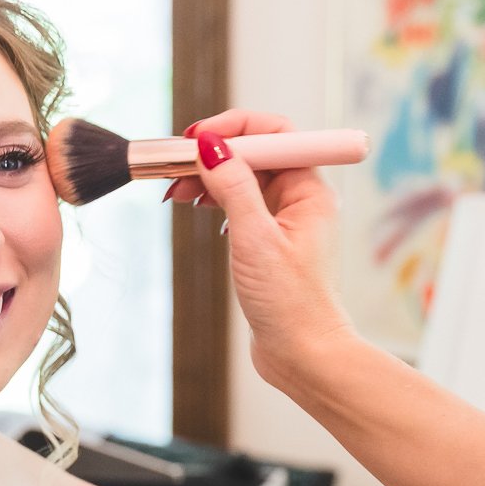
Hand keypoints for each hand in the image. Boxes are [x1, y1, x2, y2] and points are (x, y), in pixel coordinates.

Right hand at [167, 110, 355, 387]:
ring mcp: (286, 222)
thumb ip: (233, 188)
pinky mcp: (270, 243)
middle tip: (174, 166)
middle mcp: (302, 201)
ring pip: (243, 180)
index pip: (274, 134)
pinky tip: (196, 207)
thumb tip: (211, 146)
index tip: (196, 138)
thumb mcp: (254, 239)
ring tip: (176, 190)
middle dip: (213, 154)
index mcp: (310, 191)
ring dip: (209, 178)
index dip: (234, 129)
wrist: (304, 356)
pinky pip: (240, 205)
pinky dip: (215, 201)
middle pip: (254, 155)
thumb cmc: (290, 304)